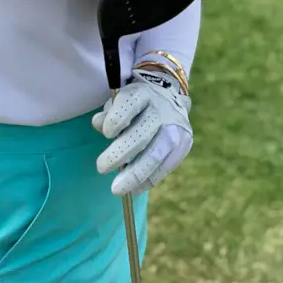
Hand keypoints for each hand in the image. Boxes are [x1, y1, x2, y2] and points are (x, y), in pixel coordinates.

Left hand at [92, 67, 191, 196]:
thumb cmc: (137, 104)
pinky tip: (133, 189)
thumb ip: (109, 113)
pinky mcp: (184, 143)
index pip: (130, 104)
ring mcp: (175, 127)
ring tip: (117, 189)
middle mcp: (161, 109)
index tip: (107, 132)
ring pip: (155, 154)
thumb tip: (98, 124)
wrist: (171, 98)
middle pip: (141, 134)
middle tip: (101, 167)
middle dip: (120, 153)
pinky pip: (165, 167)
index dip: (117, 119)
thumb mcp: (121, 99)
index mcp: (142, 93)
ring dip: (135, 174)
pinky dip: (148, 181)